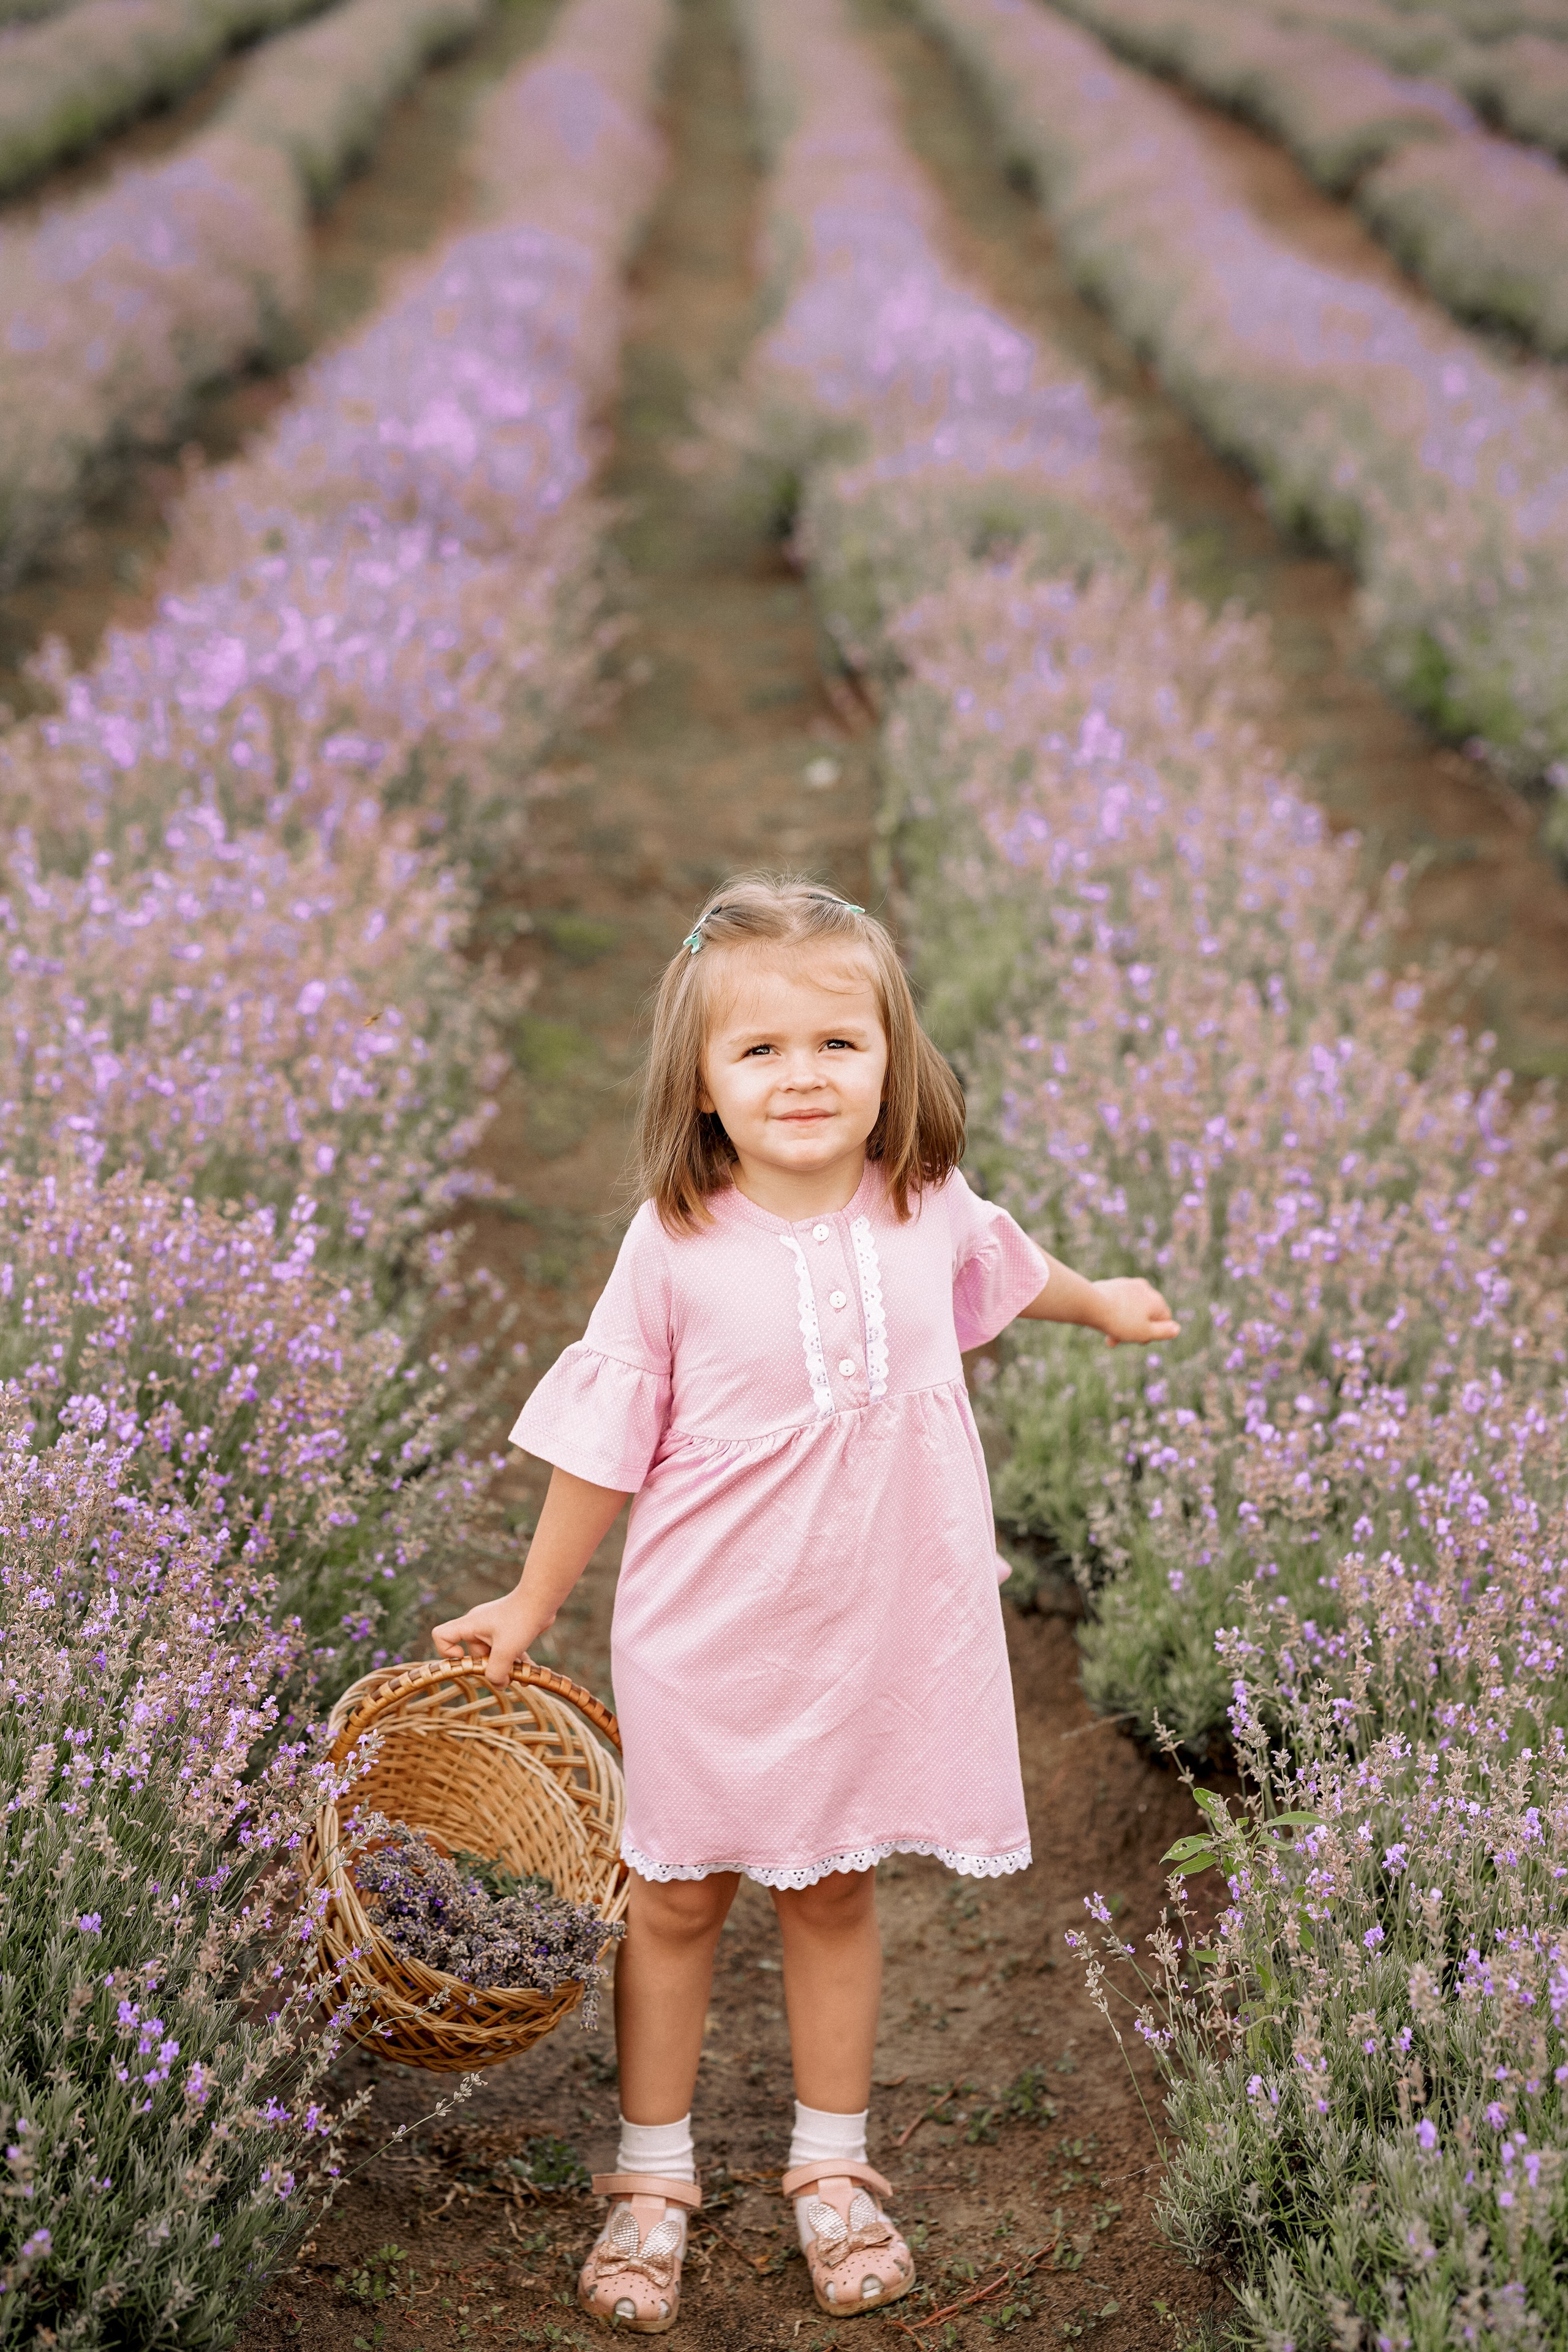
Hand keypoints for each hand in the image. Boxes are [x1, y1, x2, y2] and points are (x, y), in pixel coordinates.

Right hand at [431, 1591, 549, 1692]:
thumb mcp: (506, 1651)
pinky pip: (506, 1650)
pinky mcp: (507, 1630)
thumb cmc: (521, 1619)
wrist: (542, 1598)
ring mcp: (493, 1628)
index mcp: (470, 1625)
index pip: (441, 1636)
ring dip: (506, 1667)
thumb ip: (497, 1672)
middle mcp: (478, 1626)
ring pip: (493, 1655)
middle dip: (490, 1668)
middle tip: (507, 1675)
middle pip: (473, 1654)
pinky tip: (529, 1670)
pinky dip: (514, 1661)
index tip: (465, 1659)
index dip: (447, 1652)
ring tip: (521, 1676)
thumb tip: (498, 1684)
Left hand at [1093, 1276, 1179, 1346]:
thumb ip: (1163, 1332)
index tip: (1139, 1341)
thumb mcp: (1145, 1332)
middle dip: (1134, 1330)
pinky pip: (1119, 1302)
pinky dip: (1115, 1312)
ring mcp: (1129, 1284)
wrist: (1093, 1304)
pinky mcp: (1114, 1284)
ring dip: (1122, 1324)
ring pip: (1131, 1309)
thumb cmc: (1120, 1321)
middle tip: (1118, 1342)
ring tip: (1108, 1337)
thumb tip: (1177, 1329)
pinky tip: (1103, 1322)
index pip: (1164, 1319)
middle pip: (1146, 1314)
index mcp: (1156, 1300)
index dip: (1154, 1333)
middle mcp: (1146, 1289)